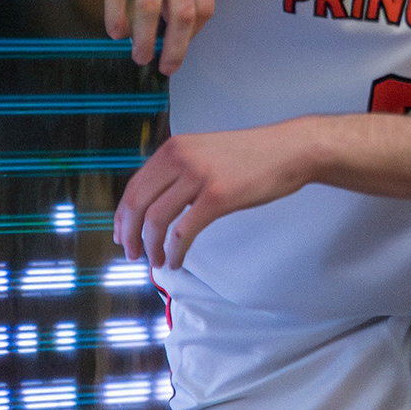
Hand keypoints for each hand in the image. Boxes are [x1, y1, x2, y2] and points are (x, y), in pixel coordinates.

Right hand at [85, 0, 215, 72]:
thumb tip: (178, 11)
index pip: (205, 4)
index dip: (194, 34)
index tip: (181, 51)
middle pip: (183, 12)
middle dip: (175, 48)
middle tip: (164, 68)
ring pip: (150, 6)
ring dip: (145, 39)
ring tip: (139, 56)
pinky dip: (116, 15)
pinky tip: (114, 30)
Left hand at [114, 122, 317, 270]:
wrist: (289, 150)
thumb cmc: (251, 155)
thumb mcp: (205, 152)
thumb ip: (179, 170)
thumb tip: (155, 203)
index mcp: (175, 148)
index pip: (134, 186)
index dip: (122, 216)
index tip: (121, 235)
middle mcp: (181, 158)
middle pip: (138, 204)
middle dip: (129, 235)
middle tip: (132, 254)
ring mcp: (199, 177)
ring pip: (156, 220)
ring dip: (152, 247)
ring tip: (158, 261)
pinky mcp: (218, 196)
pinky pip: (184, 232)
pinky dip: (175, 251)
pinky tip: (177, 261)